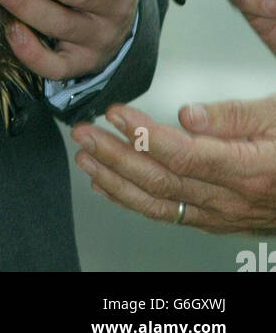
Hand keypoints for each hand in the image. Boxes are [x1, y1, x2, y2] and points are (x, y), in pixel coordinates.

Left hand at [70, 95, 275, 233]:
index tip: (116, 112)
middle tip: (84, 131)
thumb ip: (234, 114)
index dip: (145, 136)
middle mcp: (231, 199)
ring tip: (86, 155)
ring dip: (115, 179)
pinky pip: (167, 215)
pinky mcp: (214, 220)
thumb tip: (188, 114)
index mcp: (248, 170)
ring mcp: (221, 215)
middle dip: (116, 156)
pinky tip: (106, 185)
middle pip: (162, 182)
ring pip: (158, 204)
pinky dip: (131, 200)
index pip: (185, 157)